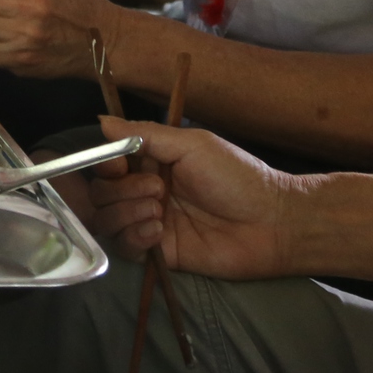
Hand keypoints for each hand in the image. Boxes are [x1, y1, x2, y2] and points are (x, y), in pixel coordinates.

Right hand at [84, 117, 296, 278]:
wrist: (272, 223)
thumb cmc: (237, 176)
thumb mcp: (192, 144)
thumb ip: (145, 134)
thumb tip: (101, 119)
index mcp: (152, 162)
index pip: (106, 163)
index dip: (104, 165)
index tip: (120, 166)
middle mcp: (145, 191)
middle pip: (101, 193)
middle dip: (121, 191)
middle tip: (158, 190)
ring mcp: (150, 223)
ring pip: (107, 221)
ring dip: (126, 213)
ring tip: (159, 212)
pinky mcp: (159, 252)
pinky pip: (125, 247)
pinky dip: (134, 237)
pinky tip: (158, 232)